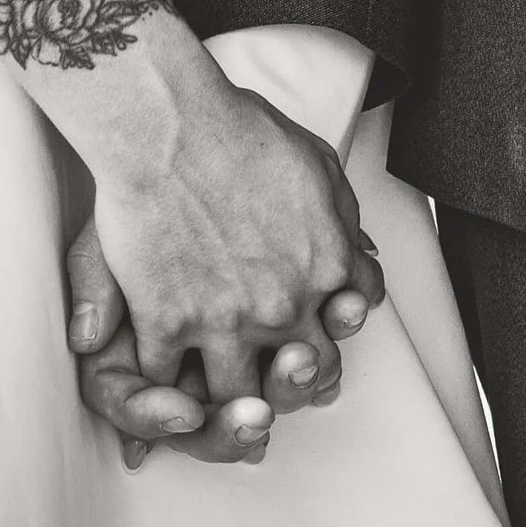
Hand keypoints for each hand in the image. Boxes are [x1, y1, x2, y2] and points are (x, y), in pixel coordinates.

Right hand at [68, 42, 385, 461]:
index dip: (329, 339)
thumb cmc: (243, 132)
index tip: (311, 342)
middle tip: (272, 380)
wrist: (171, 126)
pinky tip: (165, 378)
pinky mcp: (168, 324)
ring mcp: (225, 322)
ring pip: (236, 398)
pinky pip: (169, 381)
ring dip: (229, 400)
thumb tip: (360, 259)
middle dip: (290, 384)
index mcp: (326, 267)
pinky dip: (165, 388)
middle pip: (300, 378)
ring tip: (218, 391)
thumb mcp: (322, 167)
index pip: (345, 330)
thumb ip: (344, 223)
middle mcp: (284, 305)